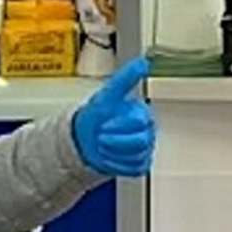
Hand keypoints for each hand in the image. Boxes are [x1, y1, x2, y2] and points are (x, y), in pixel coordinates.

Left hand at [72, 57, 156, 178]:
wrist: (84, 137)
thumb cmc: (96, 115)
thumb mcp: (107, 93)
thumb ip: (126, 78)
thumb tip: (143, 63)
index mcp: (143, 113)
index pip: (139, 123)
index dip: (118, 125)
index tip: (105, 123)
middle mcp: (147, 131)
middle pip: (139, 142)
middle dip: (114, 140)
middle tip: (101, 135)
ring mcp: (145, 148)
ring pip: (136, 156)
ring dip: (113, 152)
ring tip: (104, 144)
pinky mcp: (140, 164)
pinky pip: (133, 168)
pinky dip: (116, 164)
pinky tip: (109, 155)